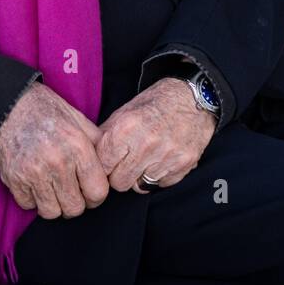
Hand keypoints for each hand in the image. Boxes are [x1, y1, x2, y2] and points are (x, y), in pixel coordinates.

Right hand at [0, 81, 109, 219]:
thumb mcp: (78, 119)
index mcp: (77, 147)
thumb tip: (109, 165)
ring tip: (52, 188)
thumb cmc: (45, 109)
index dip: (96, 195)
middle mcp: (57, 163)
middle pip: (75, 208)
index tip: (90, 190)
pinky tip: (34, 183)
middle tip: (71, 191)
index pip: (98, 192)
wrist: (7, 103)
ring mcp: (34, 173)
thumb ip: (96, 143)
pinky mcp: (14, 179)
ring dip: (54, 204)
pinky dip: (32, 198)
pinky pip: (28, 205)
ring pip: (52, 212)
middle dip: (76, 202)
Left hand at [96, 77, 216, 193]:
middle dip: (120, 174)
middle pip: (119, 183)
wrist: (193, 97)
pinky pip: (161, 185)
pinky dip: (159, 176)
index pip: (102, 166)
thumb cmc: (155, 103)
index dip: (104, 165)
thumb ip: (107, 135)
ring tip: (145, 159)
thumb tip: (90, 156)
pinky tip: (161, 159)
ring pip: (139, 186)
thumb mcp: (124, 112)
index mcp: (126, 128)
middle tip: (126, 162)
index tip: (109, 161)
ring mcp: (167, 156)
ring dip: (139, 176)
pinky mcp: (183, 165)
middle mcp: (146, 144)